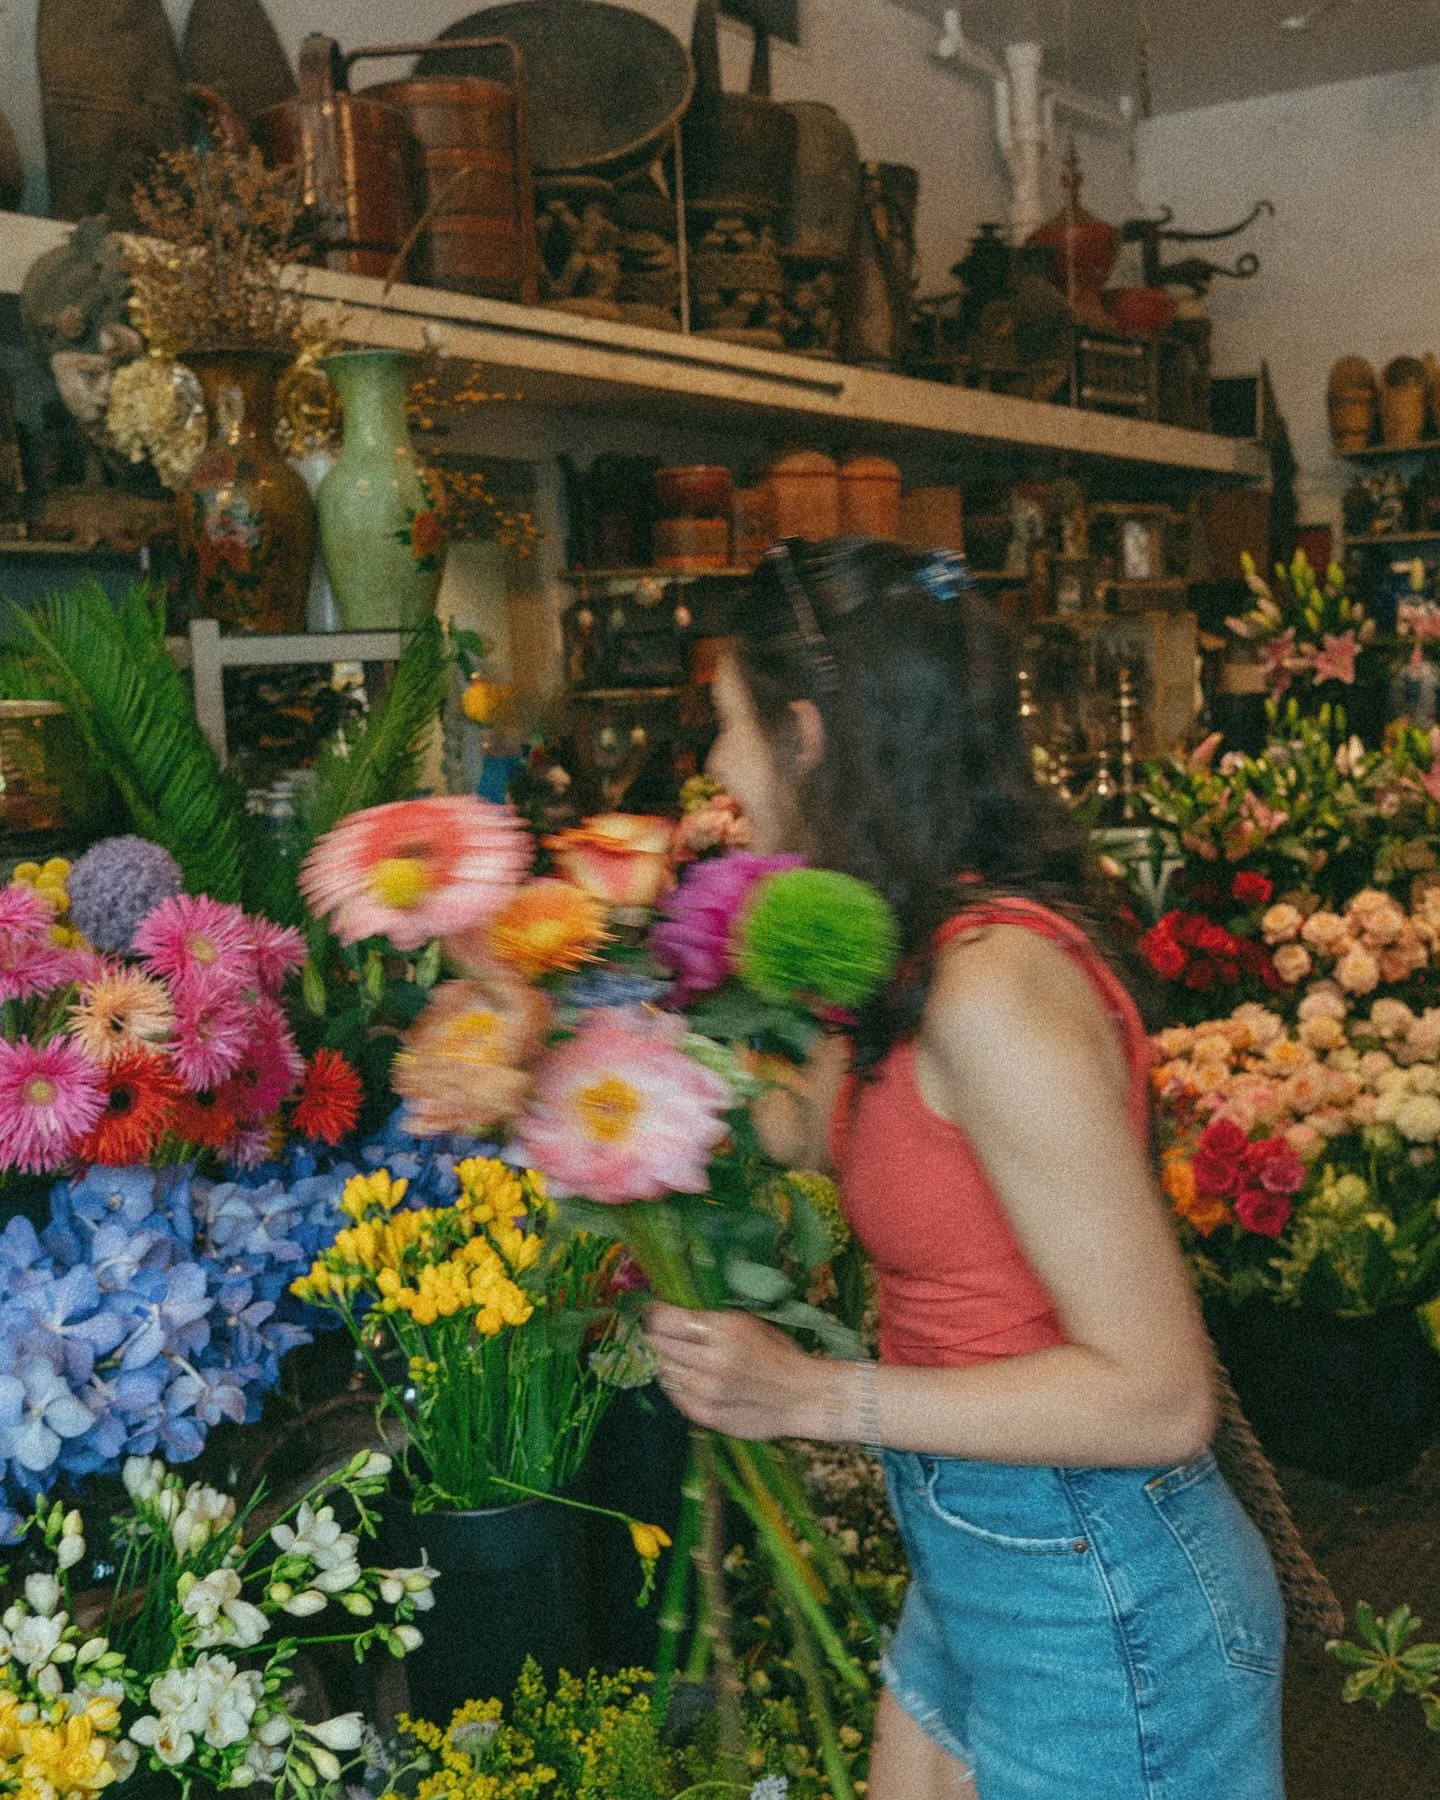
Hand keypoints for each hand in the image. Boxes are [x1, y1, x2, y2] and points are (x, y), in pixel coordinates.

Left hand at [644, 1302, 831, 1440]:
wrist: (803, 1396)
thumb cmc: (778, 1353)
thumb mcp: (746, 1323)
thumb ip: (709, 1321)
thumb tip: (672, 1314)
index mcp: (723, 1330)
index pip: (665, 1320)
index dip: (651, 1314)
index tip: (648, 1311)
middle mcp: (711, 1361)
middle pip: (658, 1346)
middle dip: (654, 1336)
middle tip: (655, 1333)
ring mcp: (707, 1392)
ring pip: (663, 1371)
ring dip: (663, 1361)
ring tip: (673, 1356)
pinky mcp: (706, 1415)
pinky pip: (674, 1396)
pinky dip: (674, 1384)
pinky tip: (685, 1377)